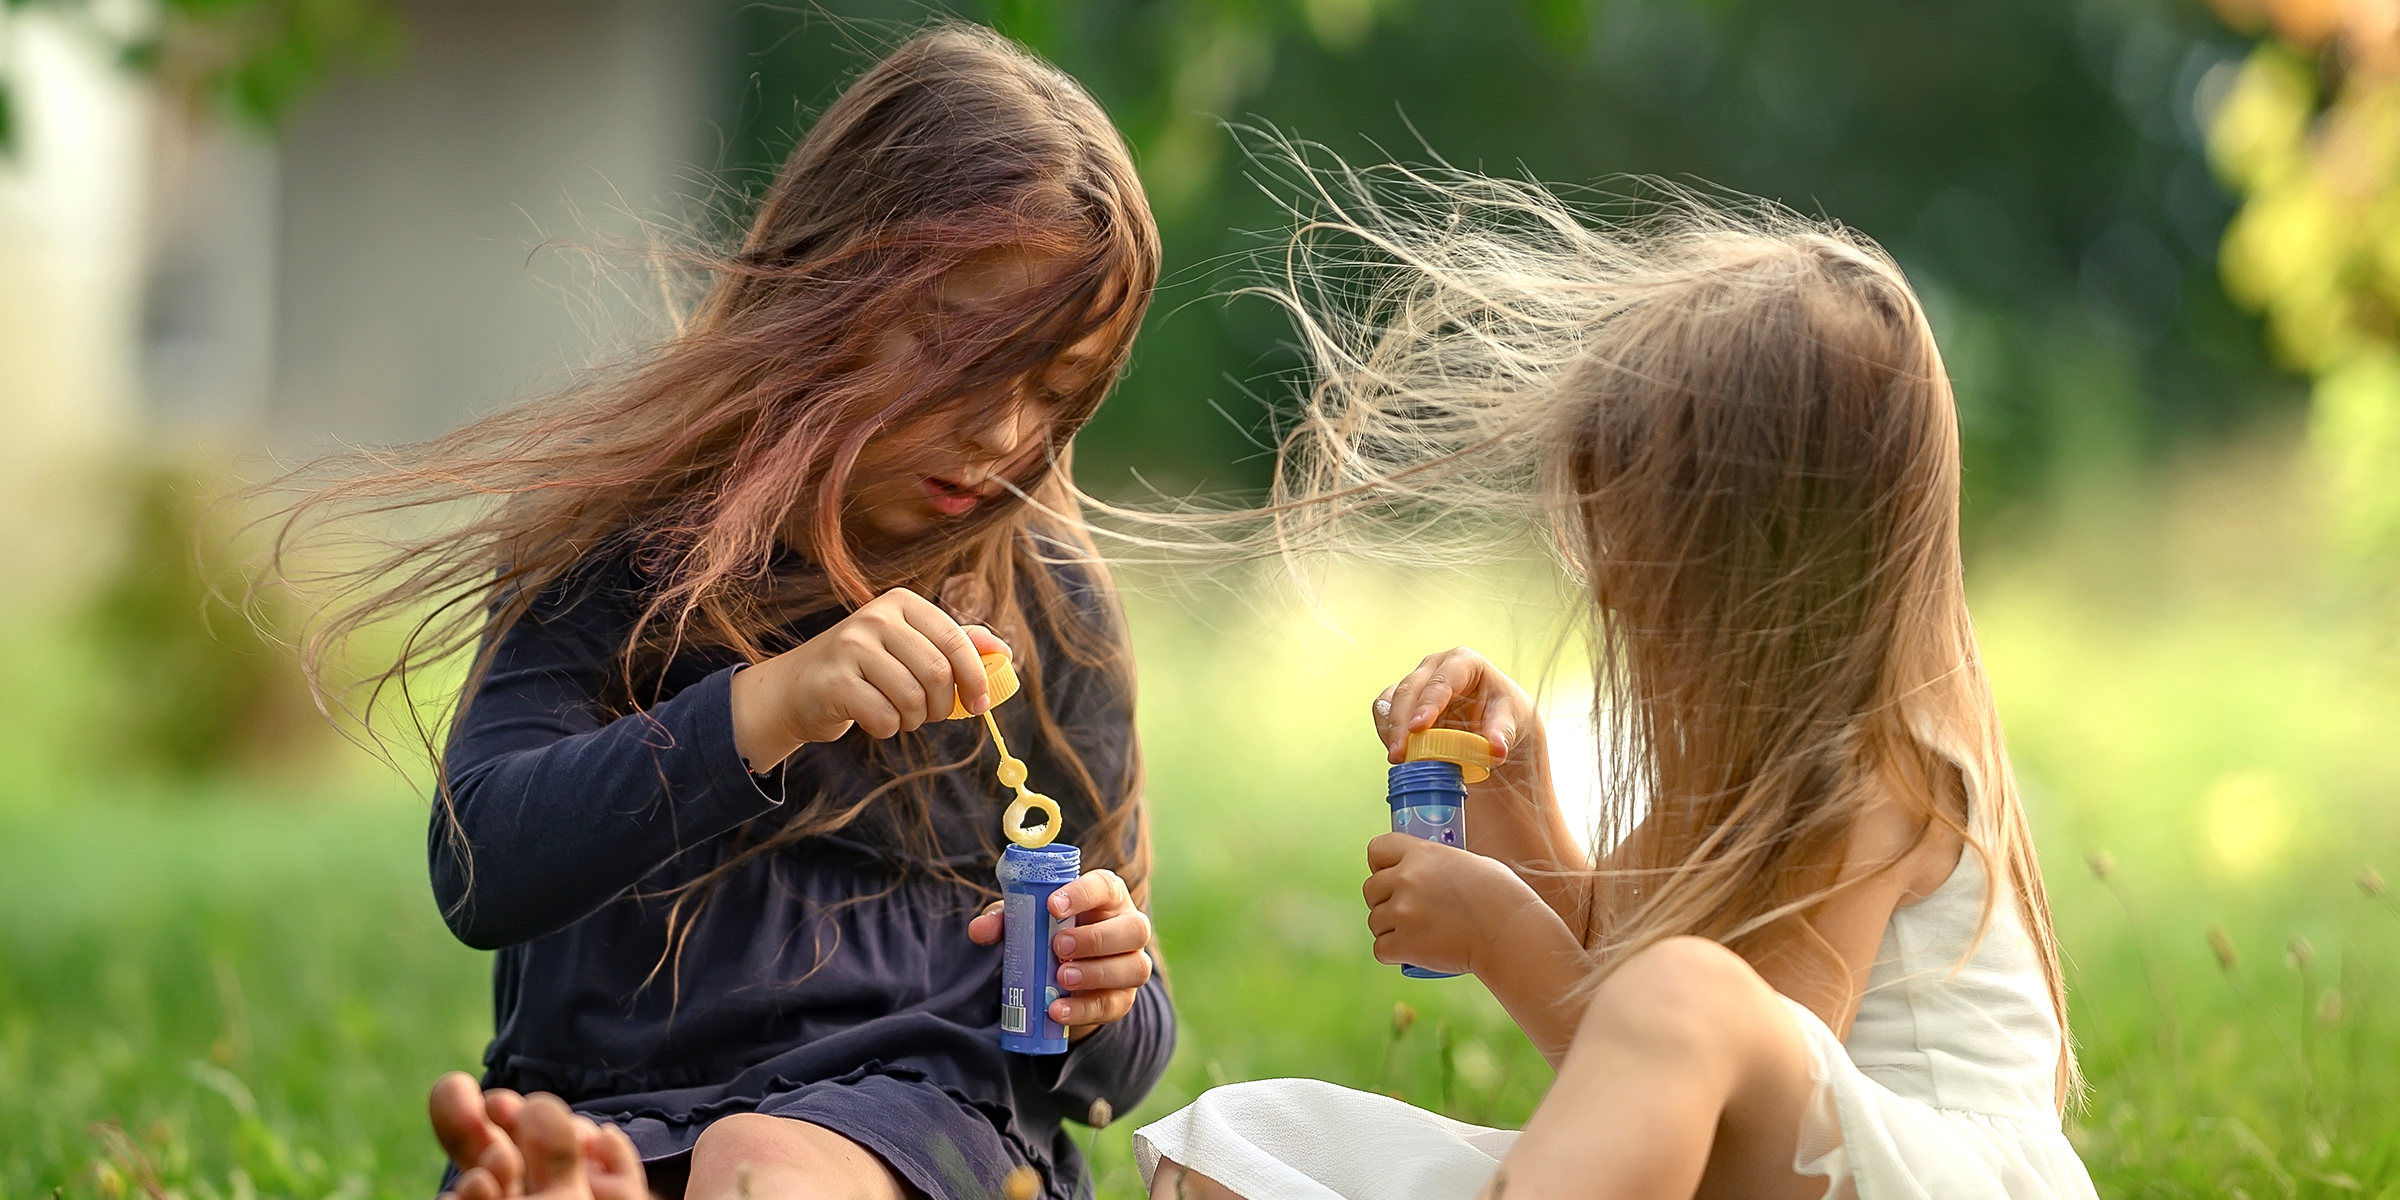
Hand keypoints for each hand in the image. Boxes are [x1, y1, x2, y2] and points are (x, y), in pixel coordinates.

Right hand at [730, 587, 1009, 771]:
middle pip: (937, 672)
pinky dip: (887, 728)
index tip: (981, 704)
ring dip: (913, 720)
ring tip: (899, 715)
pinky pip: (883, 716)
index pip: (955, 639)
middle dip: (942, 705)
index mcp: (902, 603)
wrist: (797, 688)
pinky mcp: (833, 680)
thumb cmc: (865, 669)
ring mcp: (850, 646)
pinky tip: (873, 719)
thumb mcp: (909, 647)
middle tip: (930, 714)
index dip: (975, 676)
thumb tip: (1004, 650)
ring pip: (912, 698)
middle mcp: (875, 617)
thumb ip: (954, 645)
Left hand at [969, 869, 1153, 1037]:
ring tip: (1061, 978)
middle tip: (1058, 947)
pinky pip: (1114, 1005)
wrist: (1061, 974)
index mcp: (1106, 897)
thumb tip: (978, 931)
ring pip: (1135, 968)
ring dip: (1097, 973)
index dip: (1083, 894)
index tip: (1052, 905)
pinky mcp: (1123, 998)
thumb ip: (1003, 920)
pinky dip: (1084, 1010)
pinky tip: (1057, 1011)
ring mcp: (1131, 964)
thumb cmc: (1047, 932)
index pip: (1105, 886)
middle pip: (1134, 929)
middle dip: (1097, 939)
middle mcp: (1129, 926)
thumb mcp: (1024, 920)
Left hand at [1363, 832, 1550, 978]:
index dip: (1380, 864)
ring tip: (1414, 933)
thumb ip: (1441, 866)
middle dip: (1384, 900)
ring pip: (1375, 921)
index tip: (1391, 874)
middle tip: (1406, 910)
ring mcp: (1402, 912)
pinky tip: (1409, 952)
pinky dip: (1393, 954)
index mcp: (1421, 853)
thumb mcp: (1471, 864)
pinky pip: (1381, 949)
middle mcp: (1406, 879)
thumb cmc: (1502, 897)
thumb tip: (1432, 874)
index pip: (1376, 849)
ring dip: (1389, 928)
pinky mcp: (1404, 944)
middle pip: (1370, 889)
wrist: (1510, 933)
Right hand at [1372, 646, 1545, 783]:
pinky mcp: (1403, 701)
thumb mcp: (1511, 720)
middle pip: (1410, 689)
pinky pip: (1384, 712)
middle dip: (1401, 722)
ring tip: (1398, 757)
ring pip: (1391, 700)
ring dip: (1390, 729)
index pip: (1443, 681)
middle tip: (1401, 754)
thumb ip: (1502, 733)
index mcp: (1463, 662)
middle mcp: (1435, 667)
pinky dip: (1387, 732)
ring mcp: (1417, 682)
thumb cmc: (1504, 713)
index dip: (1428, 704)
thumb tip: (1496, 750)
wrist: (1495, 723)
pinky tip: (1398, 752)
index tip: (1419, 728)